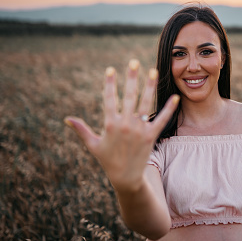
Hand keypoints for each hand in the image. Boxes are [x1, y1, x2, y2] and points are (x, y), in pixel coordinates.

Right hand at [64, 59, 178, 191]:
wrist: (126, 178)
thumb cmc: (108, 161)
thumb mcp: (93, 145)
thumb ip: (81, 130)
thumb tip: (67, 119)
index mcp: (109, 124)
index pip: (109, 99)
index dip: (109, 83)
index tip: (111, 69)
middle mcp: (125, 124)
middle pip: (128, 96)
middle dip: (131, 78)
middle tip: (134, 62)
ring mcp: (139, 129)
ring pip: (145, 103)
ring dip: (149, 86)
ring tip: (153, 71)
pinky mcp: (151, 136)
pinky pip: (161, 120)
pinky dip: (169, 109)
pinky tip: (175, 97)